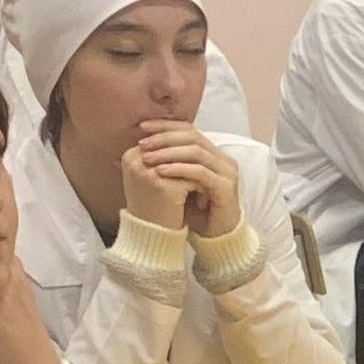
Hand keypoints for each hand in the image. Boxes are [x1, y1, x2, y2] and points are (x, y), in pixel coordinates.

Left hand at [131, 124, 238, 241]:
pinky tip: (161, 172)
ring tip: (147, 158)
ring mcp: (227, 172)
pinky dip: (179, 169)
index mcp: (212, 154)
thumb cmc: (195, 212)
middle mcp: (222, 159)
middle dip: (164, 138)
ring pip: (196, 152)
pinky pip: (200, 172)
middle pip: (192, 136)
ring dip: (168, 153)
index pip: (188, 129)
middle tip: (142, 144)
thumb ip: (165, 165)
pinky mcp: (226, 187)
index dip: (165, 126)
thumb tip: (136, 150)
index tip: (142, 128)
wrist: (215, 238)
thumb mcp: (177, 184)